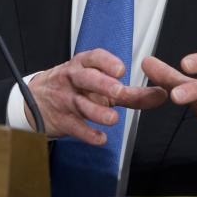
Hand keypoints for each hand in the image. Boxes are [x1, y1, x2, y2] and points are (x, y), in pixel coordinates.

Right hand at [27, 48, 166, 143]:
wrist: (35, 101)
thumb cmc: (75, 89)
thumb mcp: (101, 86)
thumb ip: (132, 92)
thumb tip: (161, 94)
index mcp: (83, 65)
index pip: (93, 58)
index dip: (107, 62)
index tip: (121, 69)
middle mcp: (73, 79)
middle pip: (86, 78)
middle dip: (102, 83)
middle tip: (119, 91)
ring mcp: (65, 99)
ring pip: (80, 104)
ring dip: (97, 112)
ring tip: (113, 119)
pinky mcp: (61, 120)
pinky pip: (73, 126)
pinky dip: (87, 133)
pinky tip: (100, 138)